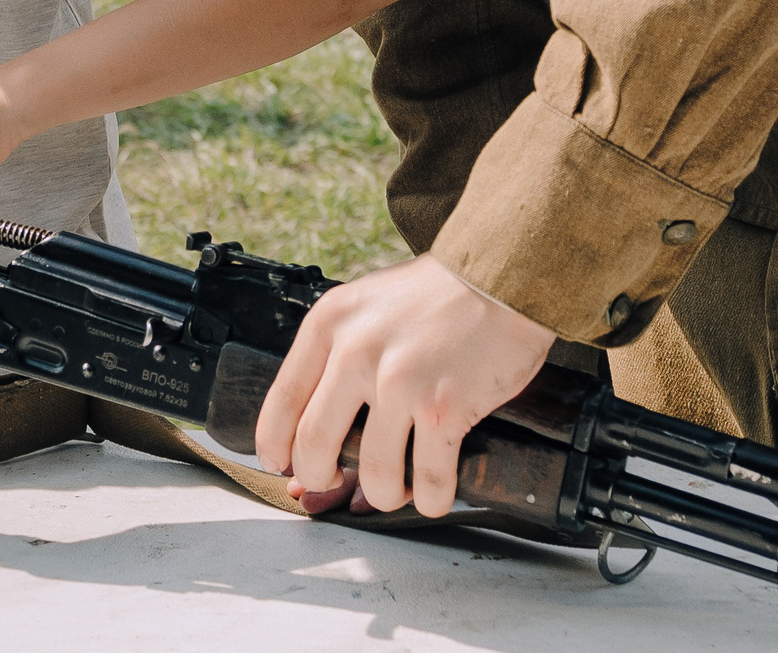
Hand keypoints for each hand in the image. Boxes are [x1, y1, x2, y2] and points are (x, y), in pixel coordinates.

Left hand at [253, 257, 555, 517]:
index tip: (283, 465)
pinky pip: (428, 479)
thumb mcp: (369, 307)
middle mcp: (357, 352)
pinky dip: (431, 499)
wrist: (502, 278)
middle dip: (321, 478)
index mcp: (330, 324)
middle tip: (337, 482)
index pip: (282, 403)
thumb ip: (340, 358)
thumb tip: (315, 435)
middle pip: (314, 446)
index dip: (275, 447)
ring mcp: (400, 382)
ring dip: (384, 494)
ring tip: (396, 488)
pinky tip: (434, 493)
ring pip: (374, 473)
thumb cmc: (438, 296)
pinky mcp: (445, 407)